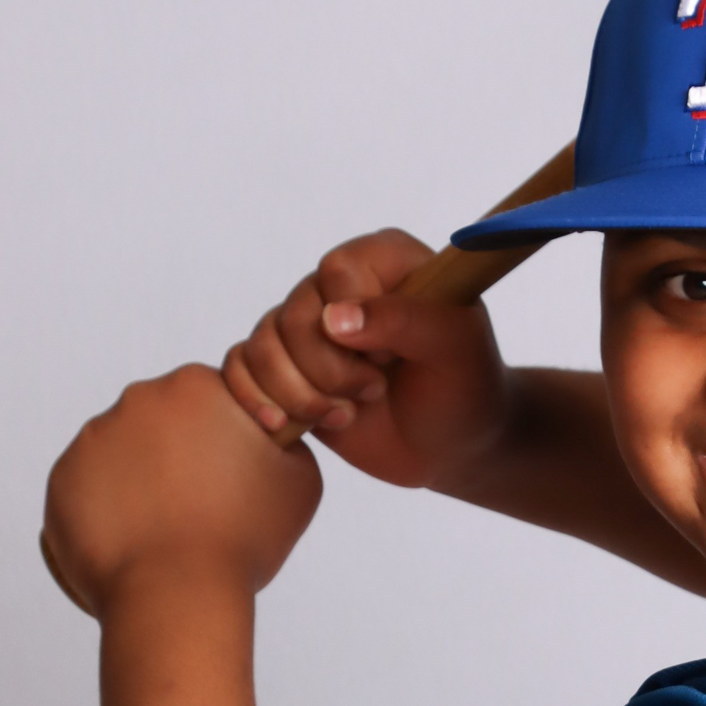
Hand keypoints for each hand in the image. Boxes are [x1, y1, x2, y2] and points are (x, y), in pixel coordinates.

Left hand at [42, 363, 321, 617]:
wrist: (175, 594)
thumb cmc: (243, 539)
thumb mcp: (299, 480)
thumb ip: (288, 442)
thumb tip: (274, 436)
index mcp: (195, 387)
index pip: (212, 401)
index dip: (226, 440)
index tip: (233, 479)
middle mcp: (137, 399)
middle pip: (163, 424)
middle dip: (180, 458)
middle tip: (202, 510)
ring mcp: (92, 438)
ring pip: (125, 456)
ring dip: (143, 484)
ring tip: (166, 533)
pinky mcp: (62, 478)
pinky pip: (91, 490)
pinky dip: (110, 512)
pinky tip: (137, 543)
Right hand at [222, 228, 512, 492]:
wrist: (453, 444)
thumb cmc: (465, 389)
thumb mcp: (456, 349)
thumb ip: (405, 320)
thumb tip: (333, 319)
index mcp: (382, 260)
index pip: (337, 271)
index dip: (356, 321)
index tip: (393, 355)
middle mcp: (338, 286)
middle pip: (294, 316)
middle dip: (331, 370)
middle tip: (375, 390)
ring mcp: (307, 327)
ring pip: (263, 347)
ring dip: (301, 395)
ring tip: (347, 413)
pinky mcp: (285, 368)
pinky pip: (240, 370)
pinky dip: (259, 402)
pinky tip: (290, 426)